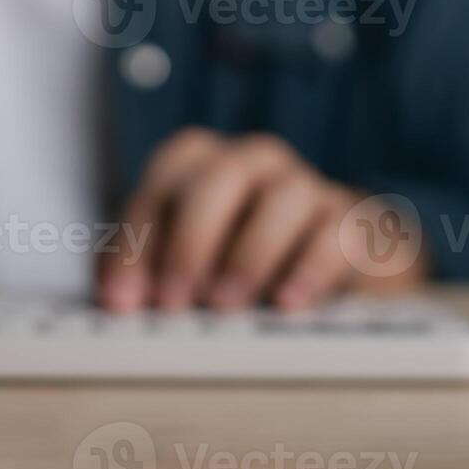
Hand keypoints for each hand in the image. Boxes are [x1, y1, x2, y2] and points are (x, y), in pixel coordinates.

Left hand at [98, 129, 426, 312]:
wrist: (332, 259)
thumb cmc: (240, 255)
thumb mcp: (189, 259)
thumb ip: (147, 270)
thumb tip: (116, 300)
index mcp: (204, 162)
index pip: (162, 185)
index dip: (137, 243)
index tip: (124, 300)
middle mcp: (254, 162)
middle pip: (218, 179)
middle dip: (189, 243)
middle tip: (174, 301)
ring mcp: (307, 185)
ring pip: (282, 198)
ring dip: (248, 255)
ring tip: (225, 306)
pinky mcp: (351, 220)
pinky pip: (336, 233)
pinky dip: (309, 268)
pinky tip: (287, 304)